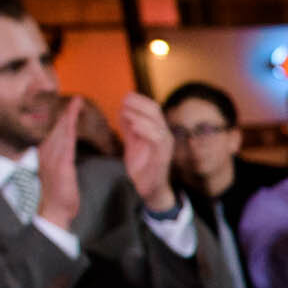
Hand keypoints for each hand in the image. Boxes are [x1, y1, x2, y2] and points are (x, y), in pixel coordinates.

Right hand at [38, 96, 84, 228]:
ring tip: (76, 104)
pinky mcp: (60, 165)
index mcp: (46, 154)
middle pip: (57, 128)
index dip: (64, 118)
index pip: (56, 132)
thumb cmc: (59, 194)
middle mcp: (46, 153)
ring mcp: (52, 159)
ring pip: (61, 132)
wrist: (54, 210)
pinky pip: (66, 144)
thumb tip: (67, 152)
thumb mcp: (59, 173)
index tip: (73, 106)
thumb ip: (62, 160)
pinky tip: (73, 121)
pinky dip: (69, 130)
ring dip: (68, 117)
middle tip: (77, 98)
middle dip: (67, 112)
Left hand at [120, 93, 177, 211]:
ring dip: (139, 114)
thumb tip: (121, 110)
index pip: (152, 107)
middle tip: (123, 101)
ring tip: (125, 112)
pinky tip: (133, 126)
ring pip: (156, 122)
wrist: (150, 189)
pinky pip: (157, 138)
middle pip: (155, 110)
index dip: (139, 100)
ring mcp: (165, 145)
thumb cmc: (142, 166)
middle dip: (138, 103)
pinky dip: (145, 129)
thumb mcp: (133, 143)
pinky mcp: (162, 156)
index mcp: (158, 130)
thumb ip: (129, 128)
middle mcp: (164, 134)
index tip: (124, 98)